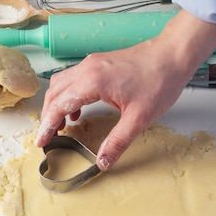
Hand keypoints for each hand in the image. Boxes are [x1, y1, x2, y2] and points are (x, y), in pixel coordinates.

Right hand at [35, 43, 187, 169]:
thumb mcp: (139, 118)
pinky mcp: (99, 62)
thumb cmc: (160, 80)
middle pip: (54, 93)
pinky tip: (79, 110)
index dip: (47, 126)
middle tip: (48, 137)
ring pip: (62, 83)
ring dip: (57, 104)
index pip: (58, 106)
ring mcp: (92, 63)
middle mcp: (87, 69)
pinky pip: (74, 79)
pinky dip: (69, 95)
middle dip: (47, 116)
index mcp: (93, 81)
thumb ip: (118, 142)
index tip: (42, 142)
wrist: (173, 54)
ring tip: (61, 126)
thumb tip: (103, 162)